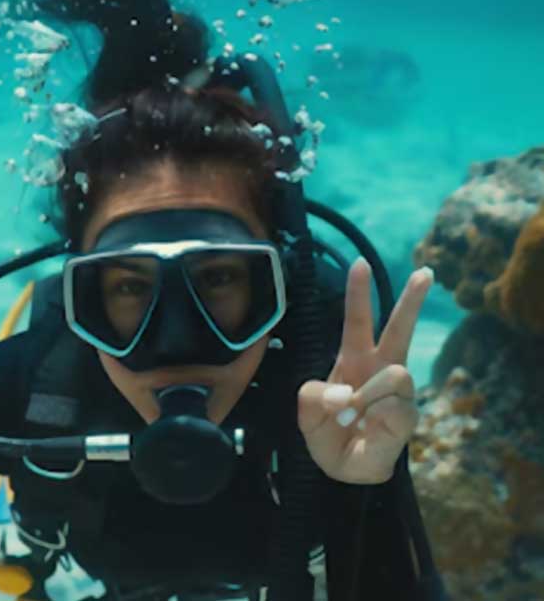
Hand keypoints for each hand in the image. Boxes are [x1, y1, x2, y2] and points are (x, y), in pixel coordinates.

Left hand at [297, 258, 433, 483]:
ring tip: (353, 415)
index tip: (360, 263)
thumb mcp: (306, 411)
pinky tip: (368, 427)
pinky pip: (394, 405)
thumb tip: (345, 394)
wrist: (343, 470)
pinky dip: (375, 416)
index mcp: (352, 358)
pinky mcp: (407, 415)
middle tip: (426, 272)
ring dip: (368, 394)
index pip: (358, 320)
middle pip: (399, 328)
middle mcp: (378, 368)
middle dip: (412, 300)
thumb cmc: (328, 433)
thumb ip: (314, 396)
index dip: (358, 292)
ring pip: (397, 371)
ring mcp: (397, 391)